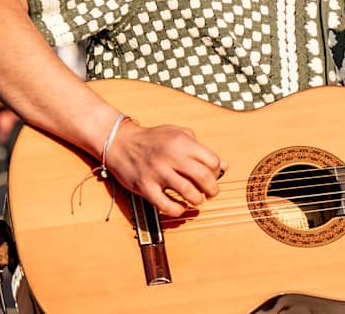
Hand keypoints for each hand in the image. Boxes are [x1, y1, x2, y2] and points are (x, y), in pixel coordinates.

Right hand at [108, 121, 226, 216]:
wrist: (120, 142)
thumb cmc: (152, 139)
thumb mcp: (178, 134)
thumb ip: (200, 148)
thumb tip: (224, 166)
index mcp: (182, 142)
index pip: (212, 161)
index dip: (216, 172)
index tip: (212, 176)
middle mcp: (171, 156)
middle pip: (204, 177)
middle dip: (212, 190)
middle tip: (211, 193)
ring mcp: (158, 172)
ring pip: (189, 192)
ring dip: (197, 200)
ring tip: (196, 200)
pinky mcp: (145, 187)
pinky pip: (166, 205)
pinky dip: (178, 210)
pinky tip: (180, 207)